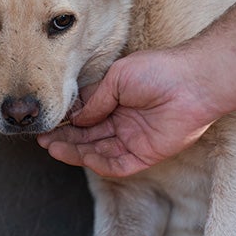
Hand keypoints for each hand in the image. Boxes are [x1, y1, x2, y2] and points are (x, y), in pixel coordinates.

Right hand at [37, 49, 217, 176]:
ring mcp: (133, 139)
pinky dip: (97, 163)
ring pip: (98, 152)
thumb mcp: (117, 78)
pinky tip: (80, 155)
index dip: (67, 120)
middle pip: (88, 136)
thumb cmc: (158, 71)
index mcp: (117, 100)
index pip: (86, 116)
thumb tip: (76, 117)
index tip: (49, 121)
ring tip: (53, 147)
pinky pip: (117, 165)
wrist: (192, 83)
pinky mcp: (145, 154)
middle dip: (66, 138)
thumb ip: (95, 100)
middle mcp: (123, 122)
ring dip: (75, 151)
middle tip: (44, 138)